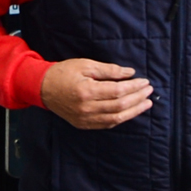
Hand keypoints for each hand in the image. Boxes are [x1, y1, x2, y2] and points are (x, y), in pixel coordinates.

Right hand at [38, 58, 154, 130]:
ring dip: (133, 111)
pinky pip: (106, 125)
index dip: (134, 87)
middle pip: (120, 106)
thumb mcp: (85, 65)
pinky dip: (120, 119)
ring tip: (146, 104)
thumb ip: (109, 70)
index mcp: (87, 91)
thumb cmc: (63, 73)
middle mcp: (86, 108)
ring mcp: (84, 119)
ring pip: (115, 119)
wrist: (42, 88)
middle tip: (149, 91)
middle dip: (138, 98)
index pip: (118, 91)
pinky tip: (130, 112)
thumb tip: (130, 73)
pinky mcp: (83, 124)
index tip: (145, 82)